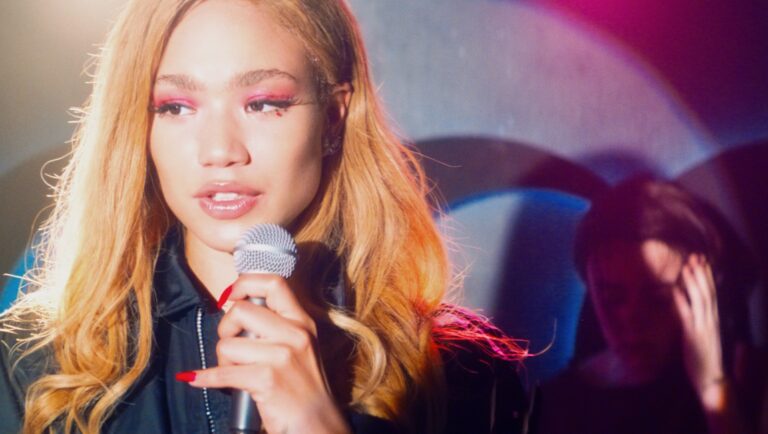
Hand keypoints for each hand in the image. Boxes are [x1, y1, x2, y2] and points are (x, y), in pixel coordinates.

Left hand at [183, 274, 350, 433]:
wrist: (317, 425)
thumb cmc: (303, 387)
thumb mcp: (301, 346)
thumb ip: (278, 325)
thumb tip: (238, 305)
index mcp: (302, 322)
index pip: (273, 283)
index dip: (245, 283)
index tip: (231, 295)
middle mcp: (295, 334)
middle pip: (241, 311)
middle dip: (225, 329)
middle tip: (232, 347)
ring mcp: (282, 356)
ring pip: (227, 344)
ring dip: (222, 361)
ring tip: (236, 372)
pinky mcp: (268, 379)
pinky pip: (223, 373)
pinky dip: (206, 378)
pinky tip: (198, 379)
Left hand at [673, 254, 726, 410]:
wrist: (711, 379)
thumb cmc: (704, 357)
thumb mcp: (700, 334)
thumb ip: (696, 319)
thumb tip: (686, 304)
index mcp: (713, 319)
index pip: (712, 293)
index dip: (707, 277)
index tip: (702, 261)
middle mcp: (711, 320)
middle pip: (708, 292)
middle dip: (702, 273)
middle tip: (696, 256)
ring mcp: (703, 327)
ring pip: (701, 299)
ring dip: (693, 282)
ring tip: (687, 267)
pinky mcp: (694, 336)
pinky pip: (687, 315)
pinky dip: (682, 300)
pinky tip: (675, 289)